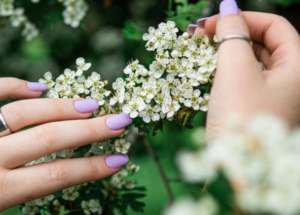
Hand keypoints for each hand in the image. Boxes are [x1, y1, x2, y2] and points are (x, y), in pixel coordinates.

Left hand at [0, 78, 131, 211]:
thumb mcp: (0, 207)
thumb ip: (24, 189)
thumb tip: (62, 172)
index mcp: (0, 191)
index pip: (58, 175)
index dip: (93, 168)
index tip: (120, 160)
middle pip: (49, 138)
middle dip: (90, 130)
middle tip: (119, 121)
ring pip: (25, 112)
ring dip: (62, 107)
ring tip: (90, 105)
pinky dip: (16, 86)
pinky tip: (40, 88)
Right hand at [192, 1, 299, 138]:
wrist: (235, 172)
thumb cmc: (240, 120)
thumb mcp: (235, 72)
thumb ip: (232, 35)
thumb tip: (227, 6)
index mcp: (298, 69)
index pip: (275, 27)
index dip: (243, 18)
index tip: (212, 21)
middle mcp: (292, 81)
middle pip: (265, 43)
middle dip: (233, 33)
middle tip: (202, 33)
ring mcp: (275, 96)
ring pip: (253, 61)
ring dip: (228, 50)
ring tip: (202, 47)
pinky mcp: (257, 108)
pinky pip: (246, 79)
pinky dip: (228, 69)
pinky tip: (211, 68)